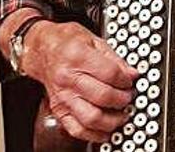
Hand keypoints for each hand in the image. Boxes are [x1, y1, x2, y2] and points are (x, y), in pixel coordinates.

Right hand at [21, 21, 138, 142]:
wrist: (42, 50)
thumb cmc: (66, 42)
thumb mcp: (93, 40)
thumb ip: (115, 59)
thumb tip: (132, 75)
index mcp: (77, 56)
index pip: (110, 74)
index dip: (126, 80)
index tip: (130, 81)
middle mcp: (67, 78)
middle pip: (103, 96)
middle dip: (123, 99)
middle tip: (128, 96)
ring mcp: (62, 96)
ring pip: (92, 117)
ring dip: (112, 119)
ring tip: (121, 114)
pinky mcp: (59, 110)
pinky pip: (78, 129)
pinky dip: (95, 134)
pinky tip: (106, 128)